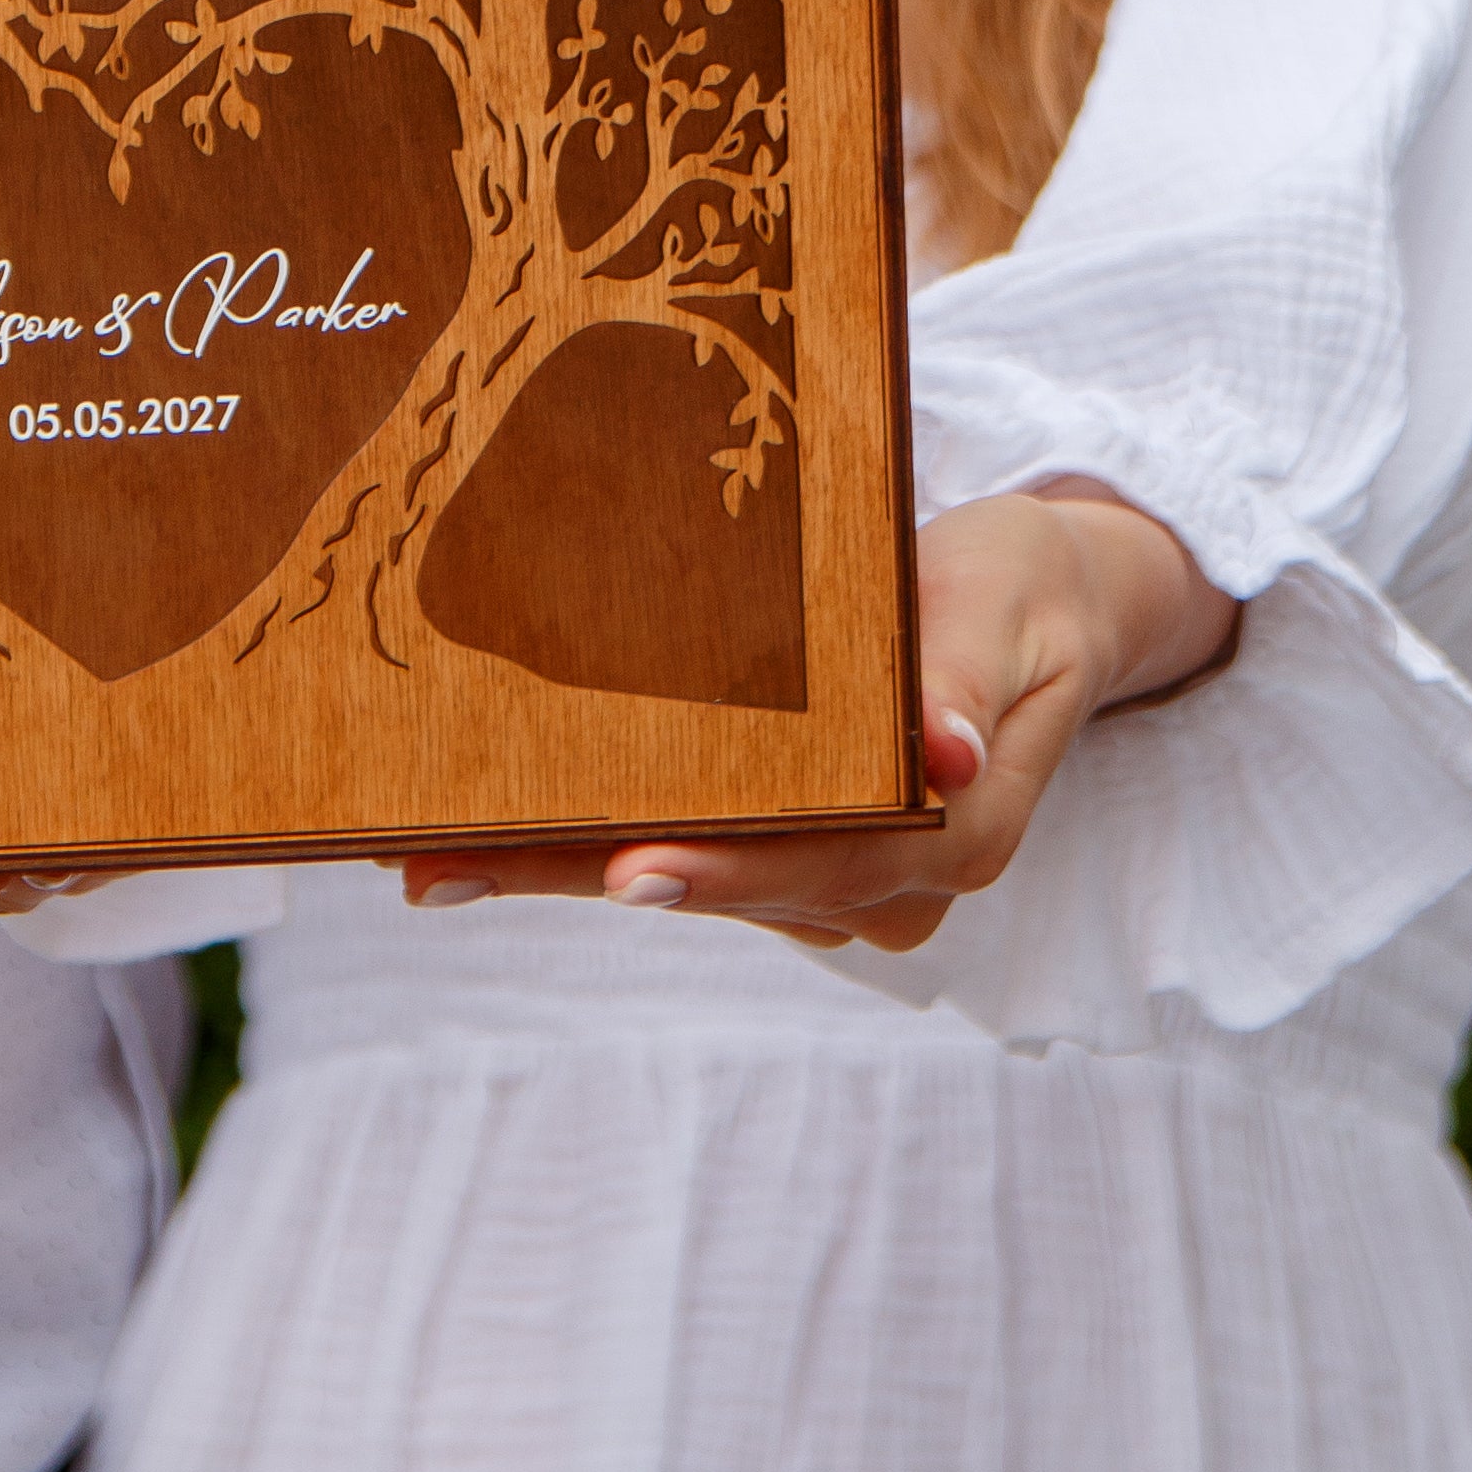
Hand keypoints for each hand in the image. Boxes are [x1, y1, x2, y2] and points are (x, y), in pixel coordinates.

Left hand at [392, 482, 1235, 947]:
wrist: (1046, 605)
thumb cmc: (1017, 588)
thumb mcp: (1005, 607)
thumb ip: (964, 682)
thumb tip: (944, 757)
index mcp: (956, 835)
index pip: (820, 864)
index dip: (719, 869)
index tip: (624, 872)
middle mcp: (893, 882)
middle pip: (722, 884)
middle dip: (577, 876)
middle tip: (438, 868)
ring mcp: (843, 880)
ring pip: (689, 875)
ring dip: (561, 866)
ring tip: (426, 851)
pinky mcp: (799, 853)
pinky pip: (690, 850)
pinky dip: (590, 840)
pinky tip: (489, 831)